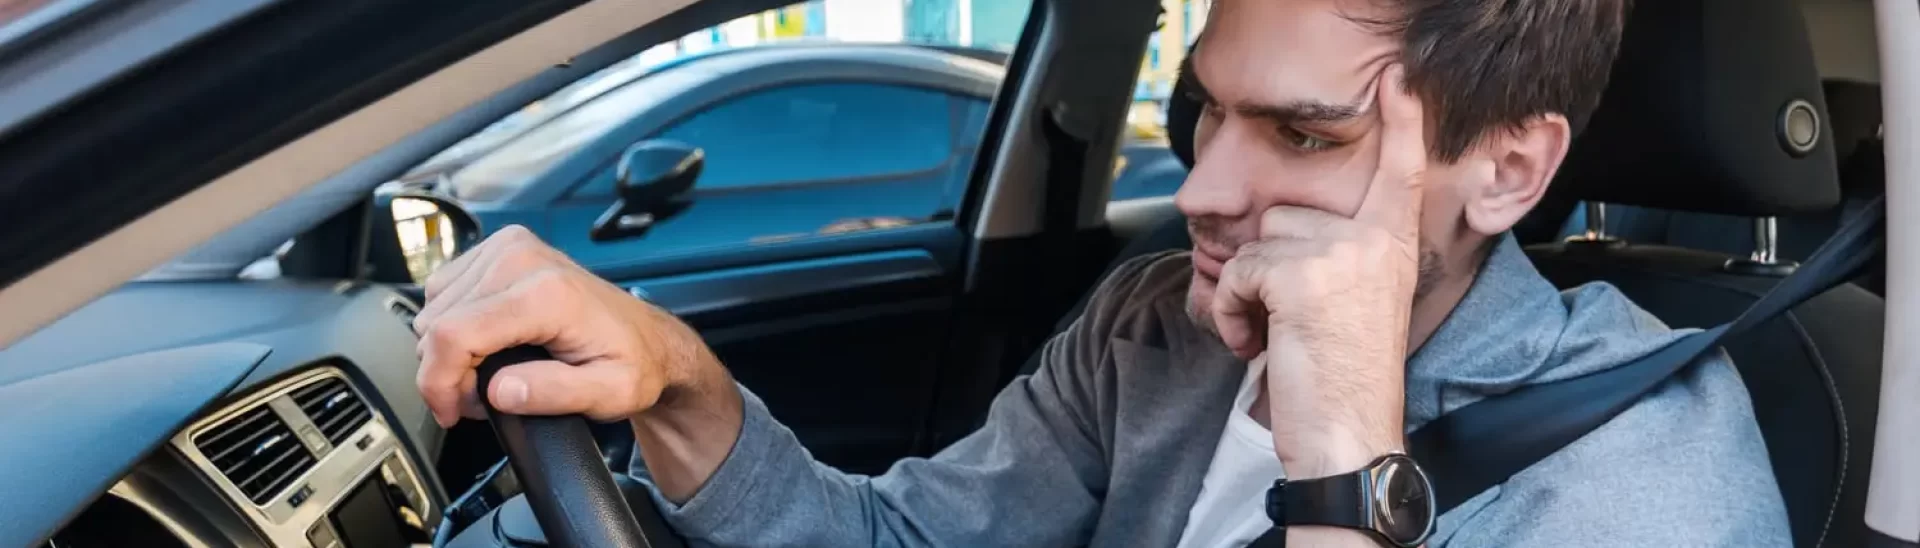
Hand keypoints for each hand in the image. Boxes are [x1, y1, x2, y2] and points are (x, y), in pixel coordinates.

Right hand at [411, 225, 724, 426]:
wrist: (649, 338)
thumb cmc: (633, 363)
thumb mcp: (609, 394)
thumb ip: (554, 395)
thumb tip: (498, 391)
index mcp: (547, 294)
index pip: (454, 334)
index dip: (437, 382)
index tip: (450, 412)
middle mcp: (522, 260)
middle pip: (437, 323)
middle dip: (447, 371)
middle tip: (481, 398)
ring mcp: (510, 248)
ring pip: (435, 307)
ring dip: (450, 348)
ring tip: (489, 371)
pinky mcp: (502, 248)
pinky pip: (446, 290)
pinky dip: (455, 323)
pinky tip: (486, 343)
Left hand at [1210, 65, 1425, 476]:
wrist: (1350, 436)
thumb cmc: (1345, 382)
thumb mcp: (1354, 305)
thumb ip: (1335, 258)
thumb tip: (1274, 235)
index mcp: (1394, 244)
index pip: (1400, 171)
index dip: (1400, 124)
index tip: (1397, 83)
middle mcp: (1374, 239)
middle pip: (1285, 213)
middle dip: (1268, 265)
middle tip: (1287, 322)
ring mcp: (1339, 252)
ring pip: (1256, 242)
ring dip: (1247, 291)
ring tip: (1273, 336)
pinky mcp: (1299, 274)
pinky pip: (1236, 272)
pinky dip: (1231, 311)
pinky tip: (1255, 344)